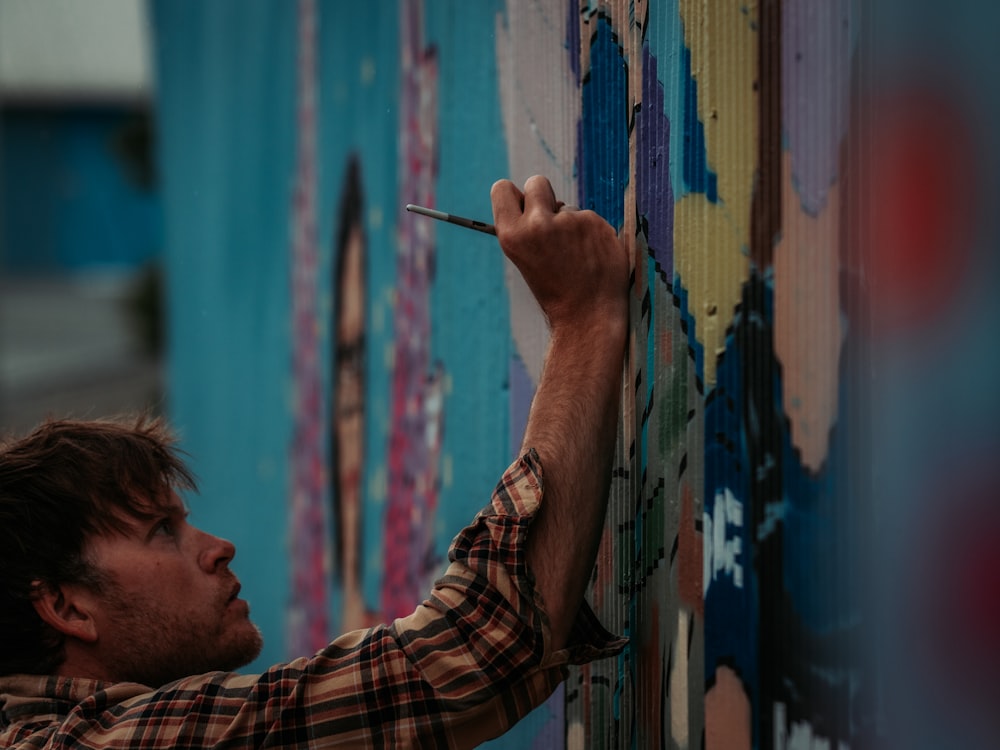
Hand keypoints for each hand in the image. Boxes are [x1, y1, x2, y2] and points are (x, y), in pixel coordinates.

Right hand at [490, 176, 627, 331]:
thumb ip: (527, 228)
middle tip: (551, 223)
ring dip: (572, 225)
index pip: (502, 188)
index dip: (515, 196)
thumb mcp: (526, 259)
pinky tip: (593, 258)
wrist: (588, 316)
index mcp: (512, 235)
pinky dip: (592, 234)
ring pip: (569, 208)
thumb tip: (535, 200)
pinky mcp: (596, 223)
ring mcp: (570, 221)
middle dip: (544, 196)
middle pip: (537, 183)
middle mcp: (538, 223)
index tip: (523, 207)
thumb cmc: (556, 292)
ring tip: (576, 258)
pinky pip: (590, 219)